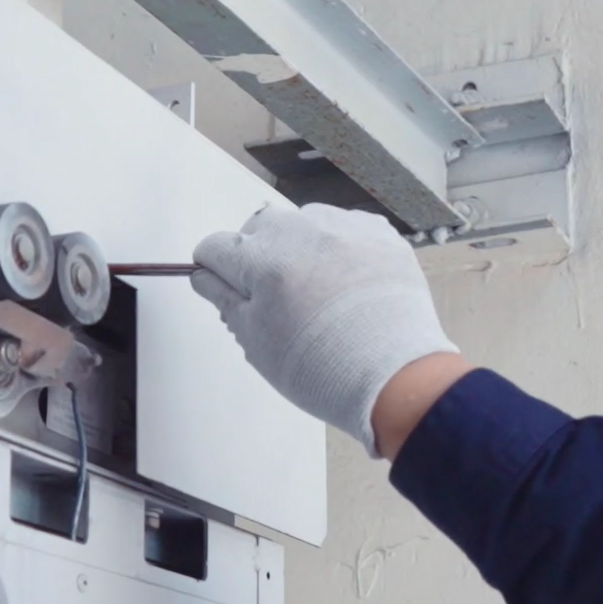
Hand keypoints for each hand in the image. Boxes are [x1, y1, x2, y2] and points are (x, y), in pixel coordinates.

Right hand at [189, 204, 460, 457]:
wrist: (397, 377)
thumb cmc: (326, 368)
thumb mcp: (256, 341)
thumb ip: (223, 299)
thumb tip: (205, 276)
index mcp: (262, 259)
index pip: (215, 247)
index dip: (215, 272)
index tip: (224, 289)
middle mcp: (302, 231)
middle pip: (258, 231)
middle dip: (258, 259)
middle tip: (277, 304)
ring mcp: (344, 228)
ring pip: (303, 226)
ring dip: (300, 250)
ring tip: (318, 297)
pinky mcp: (379, 233)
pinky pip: (345, 230)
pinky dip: (339, 250)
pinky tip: (346, 286)